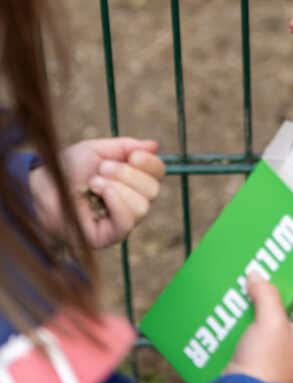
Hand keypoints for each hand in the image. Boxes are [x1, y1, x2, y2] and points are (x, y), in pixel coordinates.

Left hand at [30, 137, 164, 248]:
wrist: (43, 186)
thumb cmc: (68, 169)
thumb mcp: (98, 149)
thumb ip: (127, 147)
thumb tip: (155, 145)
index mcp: (132, 180)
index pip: (158, 173)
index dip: (150, 163)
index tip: (132, 155)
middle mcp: (131, 202)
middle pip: (153, 189)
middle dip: (128, 174)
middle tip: (102, 168)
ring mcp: (120, 221)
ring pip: (142, 206)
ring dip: (117, 187)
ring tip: (94, 182)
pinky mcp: (108, 236)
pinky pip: (126, 221)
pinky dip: (116, 201)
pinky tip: (98, 192)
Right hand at [226, 275, 292, 382]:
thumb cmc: (266, 365)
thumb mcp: (269, 321)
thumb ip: (266, 293)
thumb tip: (257, 276)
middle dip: (282, 294)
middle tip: (268, 280)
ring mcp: (289, 358)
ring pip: (280, 323)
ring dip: (265, 308)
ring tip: (251, 295)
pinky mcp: (270, 365)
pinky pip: (265, 338)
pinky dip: (255, 326)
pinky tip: (241, 317)